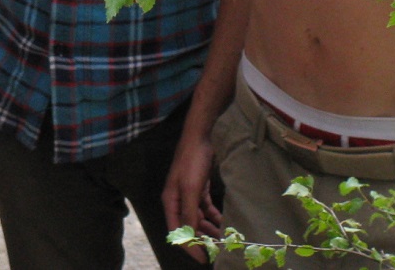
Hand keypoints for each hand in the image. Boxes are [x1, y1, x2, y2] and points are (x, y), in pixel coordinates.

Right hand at [162, 133, 221, 262]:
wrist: (200, 137)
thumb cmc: (192, 161)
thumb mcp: (191, 189)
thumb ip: (189, 213)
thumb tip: (190, 236)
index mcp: (171, 201)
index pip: (177, 231)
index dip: (188, 246)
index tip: (203, 259)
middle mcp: (178, 199)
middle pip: (188, 226)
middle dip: (201, 239)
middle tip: (217, 251)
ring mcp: (188, 193)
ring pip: (198, 218)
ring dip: (209, 229)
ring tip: (223, 240)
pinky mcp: (199, 188)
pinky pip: (205, 209)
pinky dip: (213, 217)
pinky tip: (223, 223)